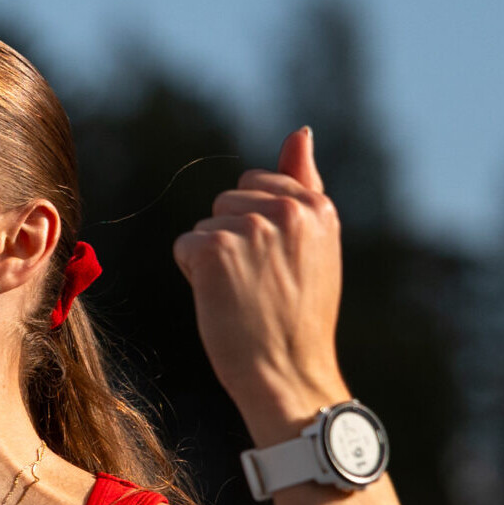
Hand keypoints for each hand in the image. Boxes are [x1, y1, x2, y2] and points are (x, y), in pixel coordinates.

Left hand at [173, 129, 346, 436]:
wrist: (286, 373)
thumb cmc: (297, 319)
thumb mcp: (314, 246)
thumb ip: (304, 185)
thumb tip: (299, 132)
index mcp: (317, 207)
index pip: (258, 186)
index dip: (254, 228)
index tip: (274, 268)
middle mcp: (287, 210)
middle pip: (226, 203)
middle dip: (231, 240)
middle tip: (257, 285)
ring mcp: (251, 228)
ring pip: (205, 226)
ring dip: (212, 259)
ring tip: (242, 295)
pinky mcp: (215, 250)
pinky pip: (186, 247)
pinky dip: (194, 275)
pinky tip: (221, 300)